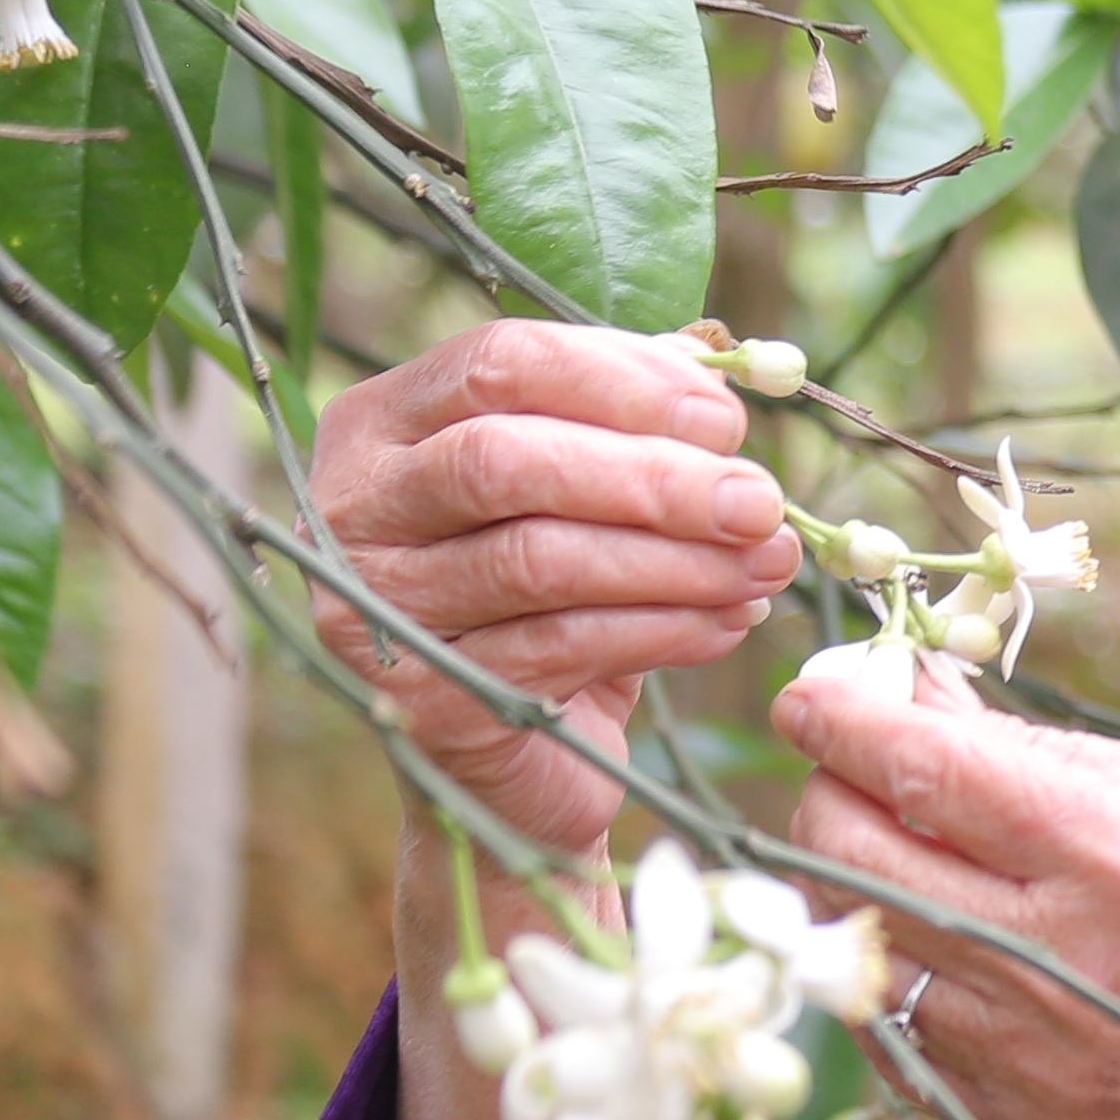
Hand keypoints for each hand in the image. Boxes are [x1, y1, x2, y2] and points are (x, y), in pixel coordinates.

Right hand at [314, 320, 799, 857]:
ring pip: (538, 559)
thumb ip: (631, 423)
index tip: (724, 419)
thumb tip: (721, 380)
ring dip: (674, 560)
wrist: (516, 755)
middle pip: (505, 460)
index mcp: (385, 421)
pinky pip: (558, 647)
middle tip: (758, 502)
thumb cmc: (554, 595)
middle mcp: (356, 505)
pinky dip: (661, 628)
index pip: (498, 363)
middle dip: (652, 478)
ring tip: (763, 564)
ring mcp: (376, 606)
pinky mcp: (420, 698)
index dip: (621, 381)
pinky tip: (726, 621)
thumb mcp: (587, 493)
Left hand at [776, 652, 1119, 1119]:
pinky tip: (947, 936)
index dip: (843, 715)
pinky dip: (893, 963)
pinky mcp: (1005, 1117)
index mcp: (1119, 858)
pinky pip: (887, 1025)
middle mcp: (1054, 963)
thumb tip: (917, 701)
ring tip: (900, 843)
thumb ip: (1044, 757)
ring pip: (848, 942)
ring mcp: (1020, 1056)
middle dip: (826, 787)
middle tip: (851, 760)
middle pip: (850, 856)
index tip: (811, 689)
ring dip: (848, 877)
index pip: (925, 769)